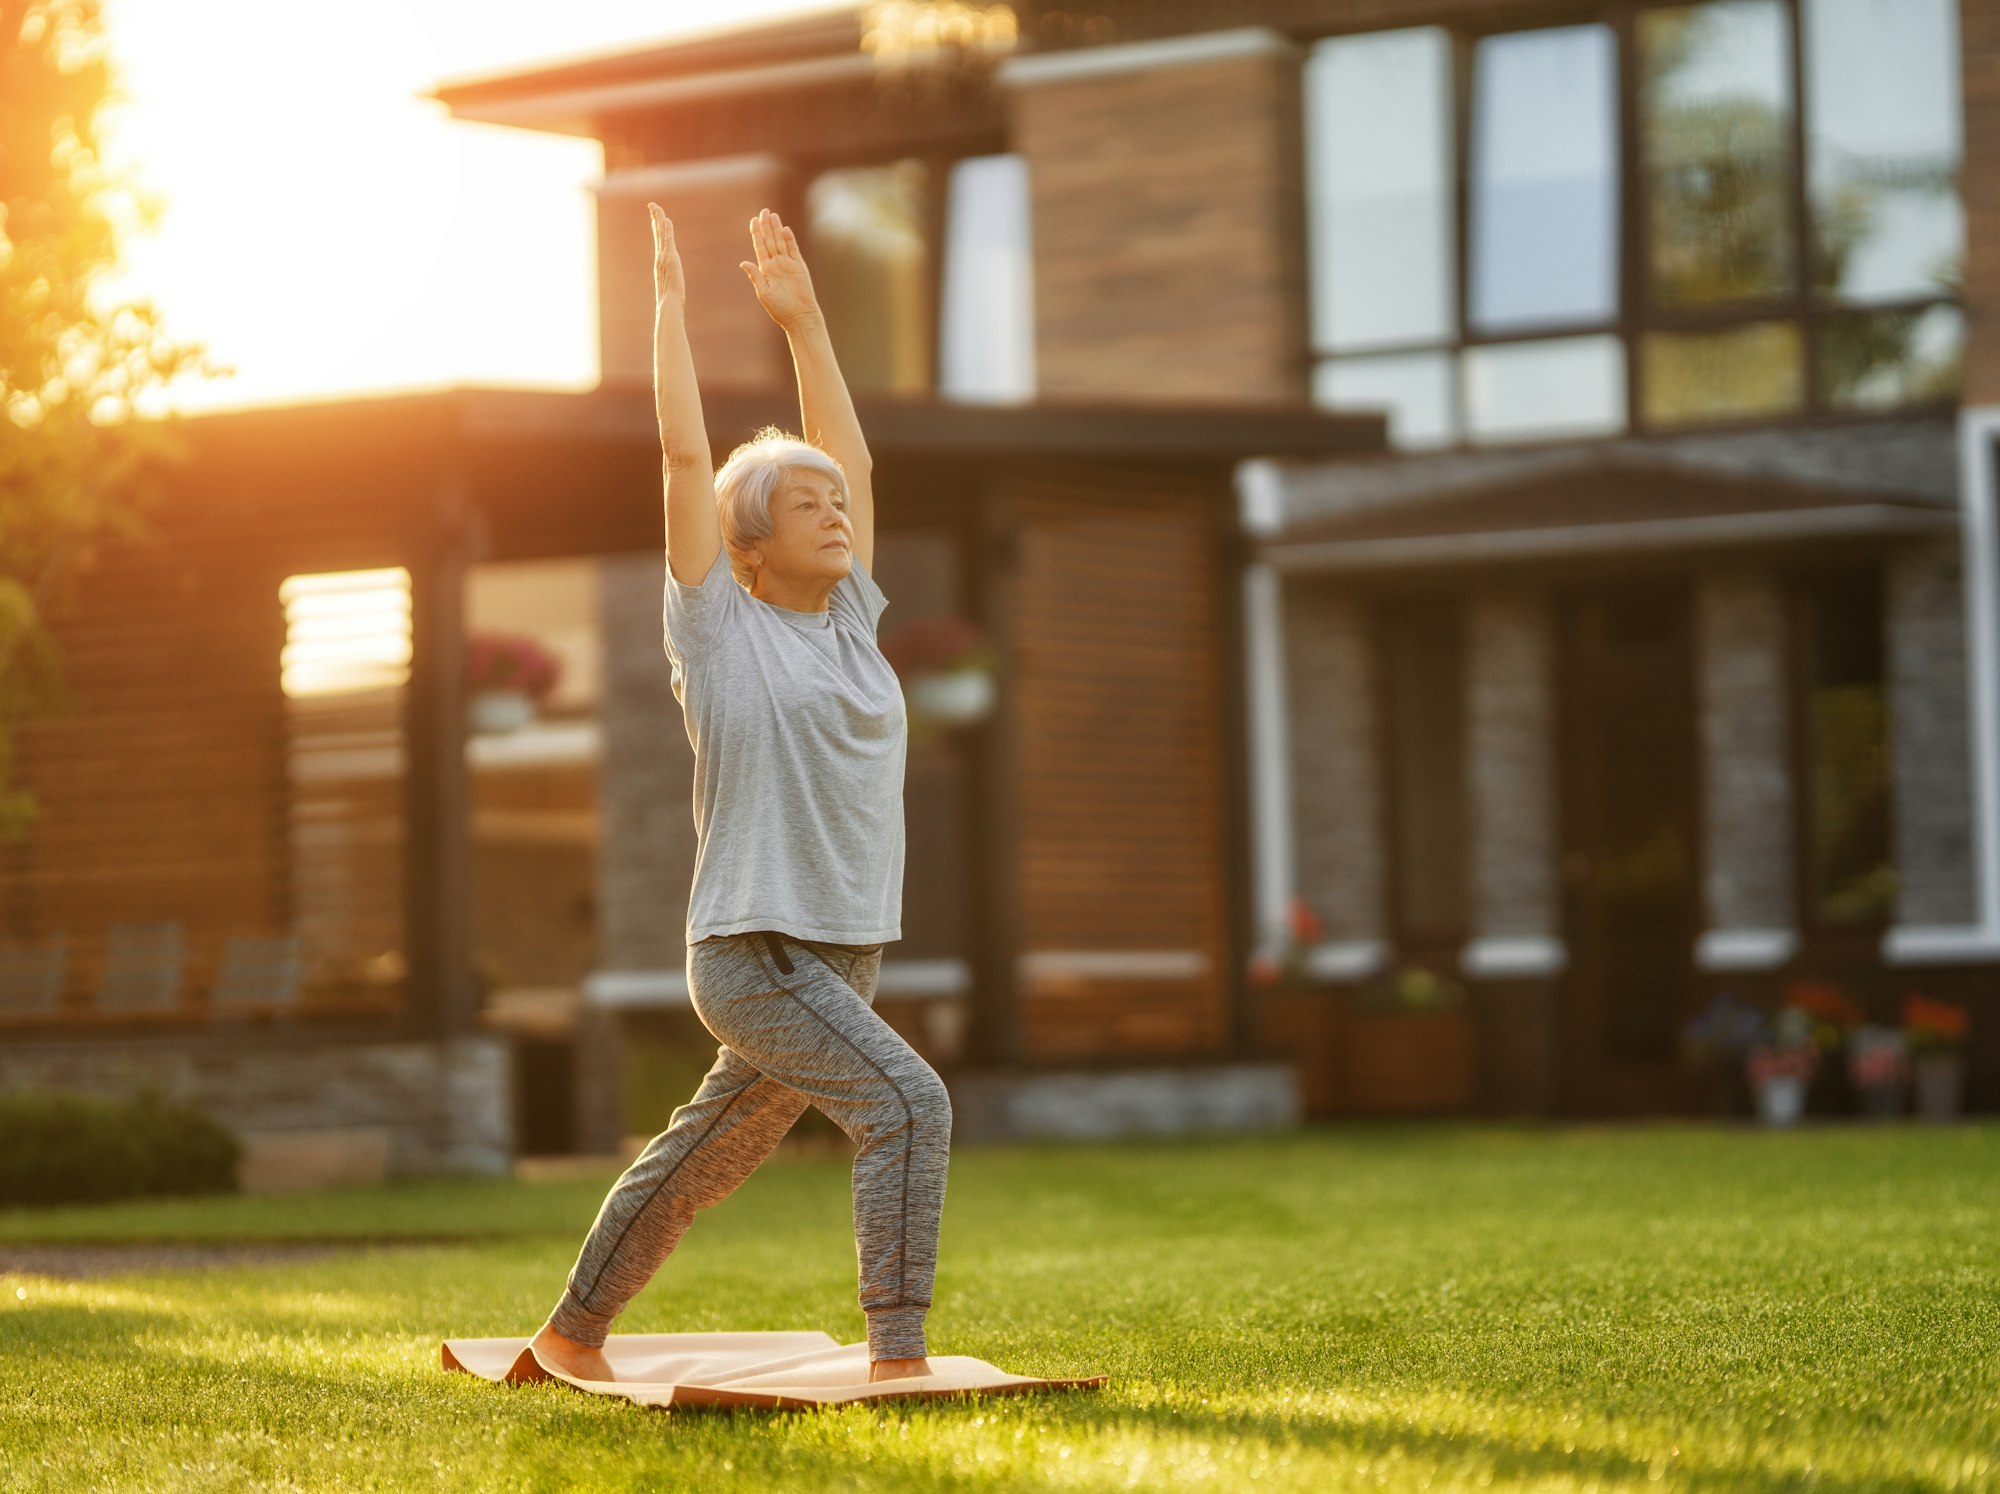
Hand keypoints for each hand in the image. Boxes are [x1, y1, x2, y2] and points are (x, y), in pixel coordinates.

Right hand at [649, 203, 684, 307]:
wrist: (669, 304)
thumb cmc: (670, 300)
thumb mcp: (670, 289)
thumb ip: (669, 285)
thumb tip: (669, 289)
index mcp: (660, 262)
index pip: (658, 241)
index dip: (656, 228)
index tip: (654, 218)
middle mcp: (659, 257)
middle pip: (657, 234)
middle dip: (654, 218)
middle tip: (651, 205)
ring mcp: (663, 257)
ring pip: (660, 234)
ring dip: (658, 219)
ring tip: (655, 207)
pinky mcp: (670, 259)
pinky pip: (668, 241)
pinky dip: (667, 230)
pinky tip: (666, 220)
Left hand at [740, 207, 820, 329]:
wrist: (799, 316)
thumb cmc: (780, 308)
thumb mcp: (764, 292)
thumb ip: (755, 276)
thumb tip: (743, 263)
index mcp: (765, 269)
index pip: (760, 247)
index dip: (756, 233)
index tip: (753, 221)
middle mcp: (776, 264)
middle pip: (770, 240)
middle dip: (766, 226)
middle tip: (763, 211)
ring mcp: (788, 264)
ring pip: (781, 242)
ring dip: (777, 229)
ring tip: (773, 215)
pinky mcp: (799, 266)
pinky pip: (793, 250)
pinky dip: (789, 240)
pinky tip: (785, 230)